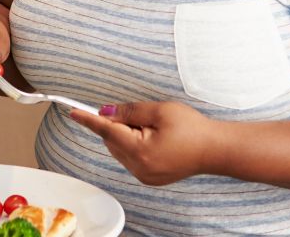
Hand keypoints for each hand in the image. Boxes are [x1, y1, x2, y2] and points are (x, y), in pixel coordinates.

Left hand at [71, 101, 213, 185]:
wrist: (215, 149)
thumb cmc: (193, 128)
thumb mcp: (160, 111)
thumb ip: (130, 111)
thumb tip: (106, 112)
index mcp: (140, 151)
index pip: (106, 131)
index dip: (89, 119)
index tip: (73, 112)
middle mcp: (139, 168)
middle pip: (112, 141)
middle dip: (117, 124)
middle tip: (139, 114)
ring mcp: (144, 175)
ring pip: (120, 150)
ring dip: (125, 135)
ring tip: (152, 127)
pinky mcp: (149, 177)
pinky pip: (130, 158)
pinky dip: (133, 145)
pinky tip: (153, 138)